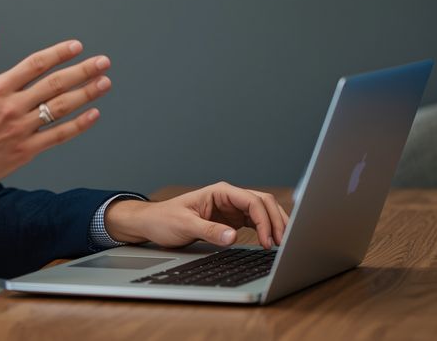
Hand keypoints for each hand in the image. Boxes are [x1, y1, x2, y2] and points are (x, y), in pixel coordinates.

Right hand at [0, 14, 111, 196]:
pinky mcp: (24, 151)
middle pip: (55, 84)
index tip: (77, 47)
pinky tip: (93, 114)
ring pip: (60, 108)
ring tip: (104, 83)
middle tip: (102, 62)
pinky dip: (78, 125)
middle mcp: (11, 107)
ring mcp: (20, 130)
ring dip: (86, 94)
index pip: (35, 64)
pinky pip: (57, 136)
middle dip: (83, 71)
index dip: (59, 53)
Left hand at [104, 182, 289, 249]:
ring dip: (275, 225)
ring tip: (282, 244)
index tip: (267, 240)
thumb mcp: (185, 226)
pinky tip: (271, 242)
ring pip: (263, 212)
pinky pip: (256, 222)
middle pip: (263, 203)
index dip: (264, 220)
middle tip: (283, 243)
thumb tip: (232, 237)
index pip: (251, 201)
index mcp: (220, 192)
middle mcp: (229, 197)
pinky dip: (266, 230)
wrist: (153, 223)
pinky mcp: (232, 220)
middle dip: (276, 221)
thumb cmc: (165, 220)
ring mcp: (232, 208)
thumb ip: (209, 231)